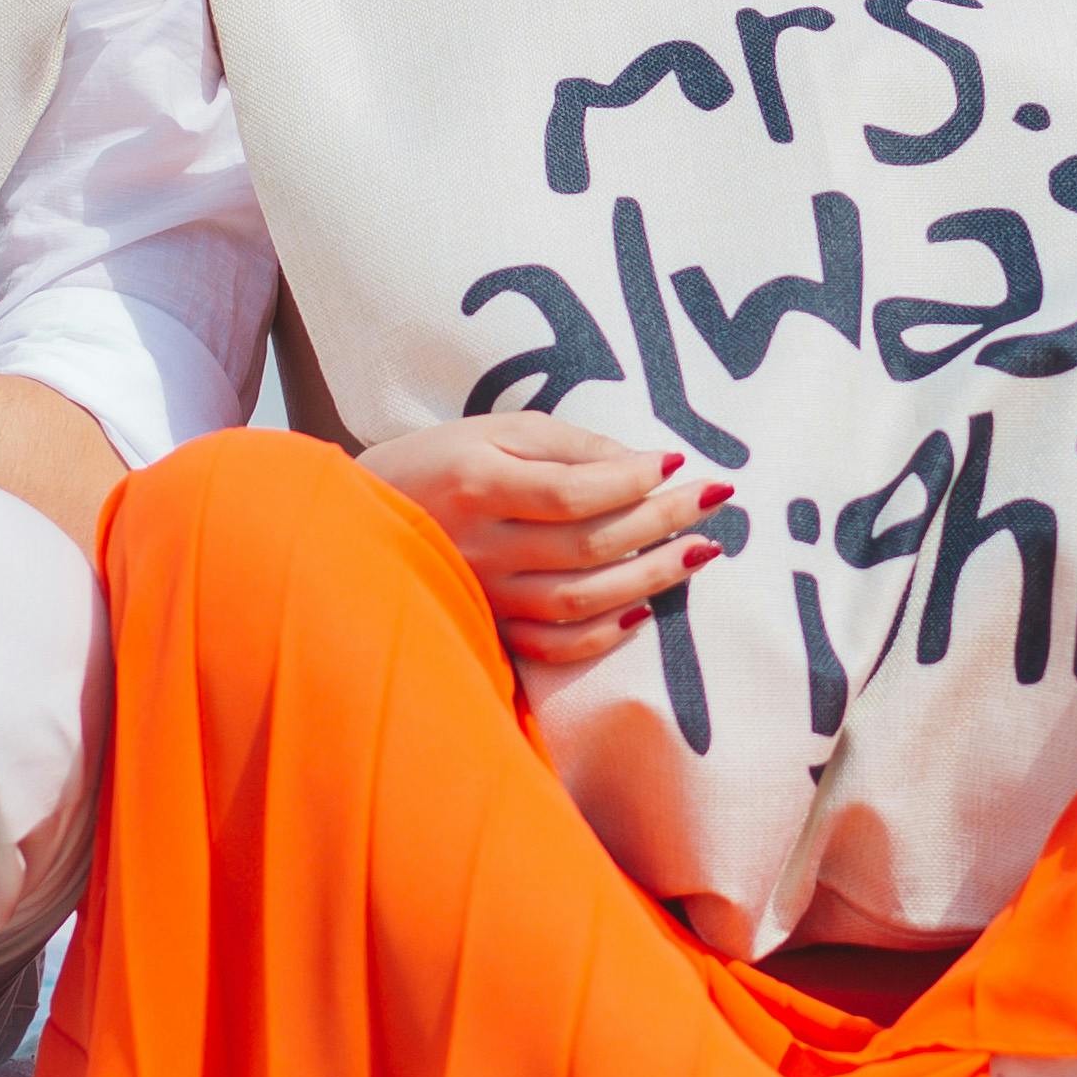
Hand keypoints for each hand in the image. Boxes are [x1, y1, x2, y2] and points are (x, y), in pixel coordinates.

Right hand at [355, 413, 729, 667]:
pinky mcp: (489, 626)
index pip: (572, 492)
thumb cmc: (441, 462)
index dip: (632, 481)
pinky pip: (552, 646)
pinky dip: (602, 636)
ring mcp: (485, 594)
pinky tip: (643, 610)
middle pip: (588, 546)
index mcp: (479, 484)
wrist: (361, 522)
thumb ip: (568, 445)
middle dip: (661, 523)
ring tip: (702, 550)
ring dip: (651, 578)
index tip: (679, 463)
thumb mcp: (496, 430)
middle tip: (715, 499)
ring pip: (580, 600)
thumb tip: (643, 464)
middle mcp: (481, 547)